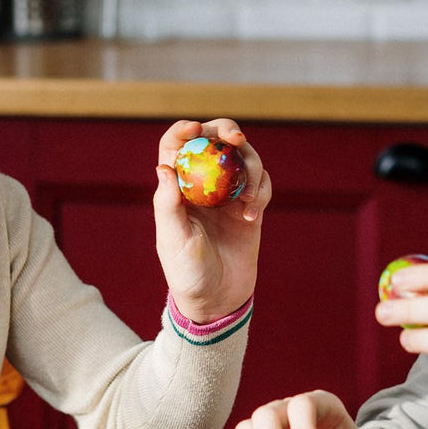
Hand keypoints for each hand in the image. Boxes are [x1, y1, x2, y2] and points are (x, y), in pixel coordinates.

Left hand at [154, 118, 271, 323]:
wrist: (218, 299)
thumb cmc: (187, 272)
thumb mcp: (173, 239)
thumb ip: (169, 204)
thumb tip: (164, 167)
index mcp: (177, 188)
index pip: (177, 146)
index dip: (186, 130)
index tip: (197, 129)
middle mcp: (203, 185)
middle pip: (215, 143)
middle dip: (227, 133)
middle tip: (236, 139)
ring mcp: (229, 196)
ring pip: (243, 160)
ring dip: (252, 169)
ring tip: (251, 199)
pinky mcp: (250, 209)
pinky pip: (262, 186)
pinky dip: (263, 192)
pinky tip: (253, 216)